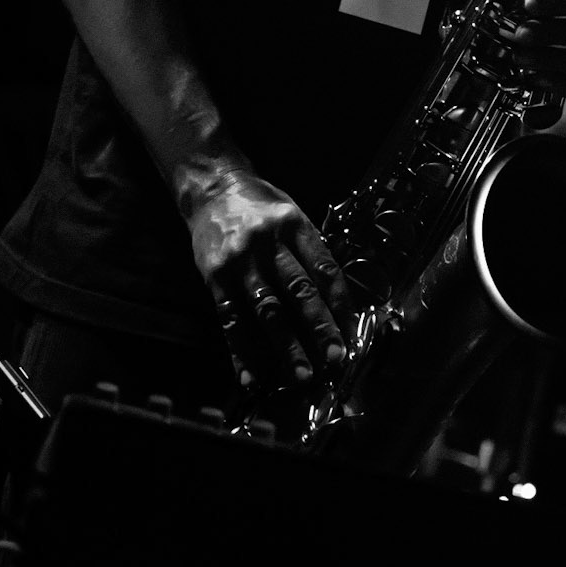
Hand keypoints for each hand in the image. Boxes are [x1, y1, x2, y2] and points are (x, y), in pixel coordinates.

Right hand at [184, 169, 352, 395]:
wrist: (212, 189)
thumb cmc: (260, 205)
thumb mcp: (292, 214)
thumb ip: (310, 250)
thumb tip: (336, 298)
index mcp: (294, 224)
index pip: (324, 266)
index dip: (341, 300)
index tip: (353, 330)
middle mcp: (268, 242)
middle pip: (299, 289)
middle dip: (319, 327)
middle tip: (335, 358)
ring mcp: (240, 262)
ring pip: (267, 310)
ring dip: (286, 347)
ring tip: (302, 375)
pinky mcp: (215, 278)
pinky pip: (231, 320)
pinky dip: (242, 353)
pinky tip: (252, 377)